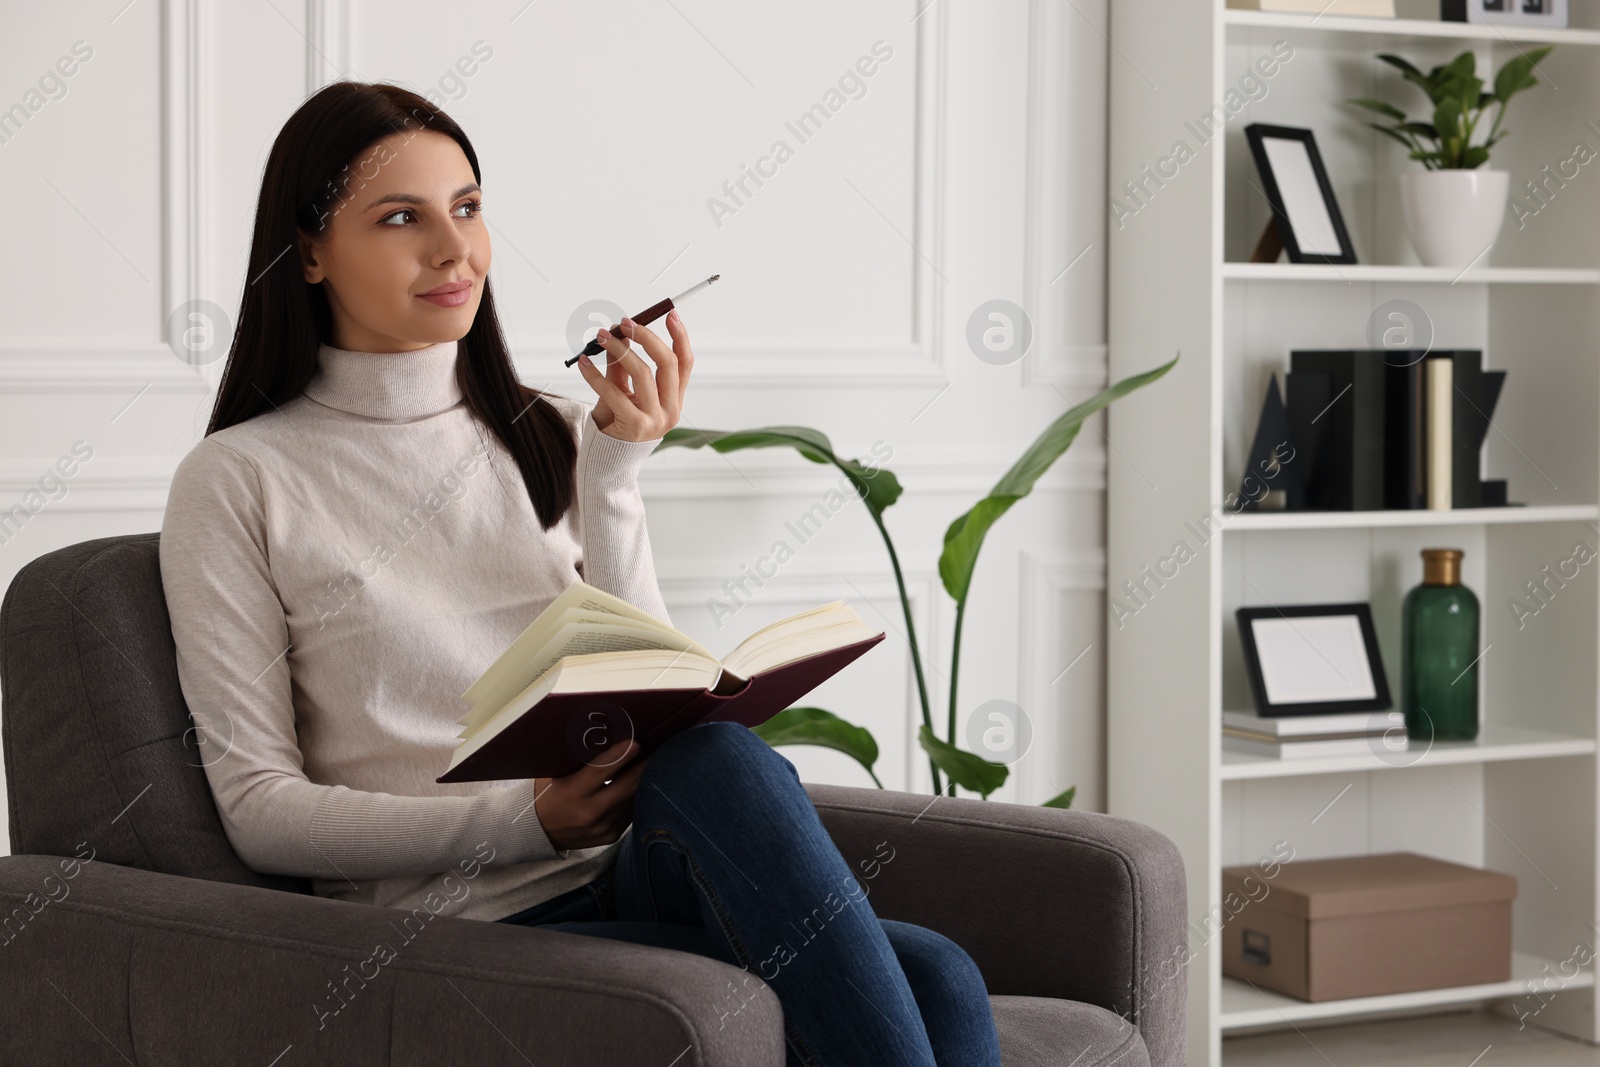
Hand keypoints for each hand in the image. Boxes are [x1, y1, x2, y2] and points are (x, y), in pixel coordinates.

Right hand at [532, 737, 649, 852]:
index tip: (637, 741)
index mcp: (572, 792)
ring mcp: (602, 827)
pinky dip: (635, 796)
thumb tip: (612, 737)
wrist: (539, 832)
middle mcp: (589, 812)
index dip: (621, 755)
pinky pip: (630, 812)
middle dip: (645, 765)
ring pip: (633, 798)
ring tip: (652, 761)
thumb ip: (583, 761)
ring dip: (644, 780)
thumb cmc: (549, 793)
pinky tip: (640, 782)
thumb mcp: (558, 774)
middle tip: (658, 747)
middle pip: (627, 786)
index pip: (601, 770)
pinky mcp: (611, 835)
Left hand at [578, 308, 693, 441]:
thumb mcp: (625, 392)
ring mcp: (654, 420)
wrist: (607, 461)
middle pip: (667, 363)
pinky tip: (583, 363)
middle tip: (625, 323)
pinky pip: (614, 391)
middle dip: (646, 337)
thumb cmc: (617, 423)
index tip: (670, 315)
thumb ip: (624, 367)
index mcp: (674, 400)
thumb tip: (620, 334)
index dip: (680, 337)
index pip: (684, 364)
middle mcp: (670, 410)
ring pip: (642, 373)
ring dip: (619, 349)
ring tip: (600, 337)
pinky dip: (595, 374)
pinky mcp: (633, 427)